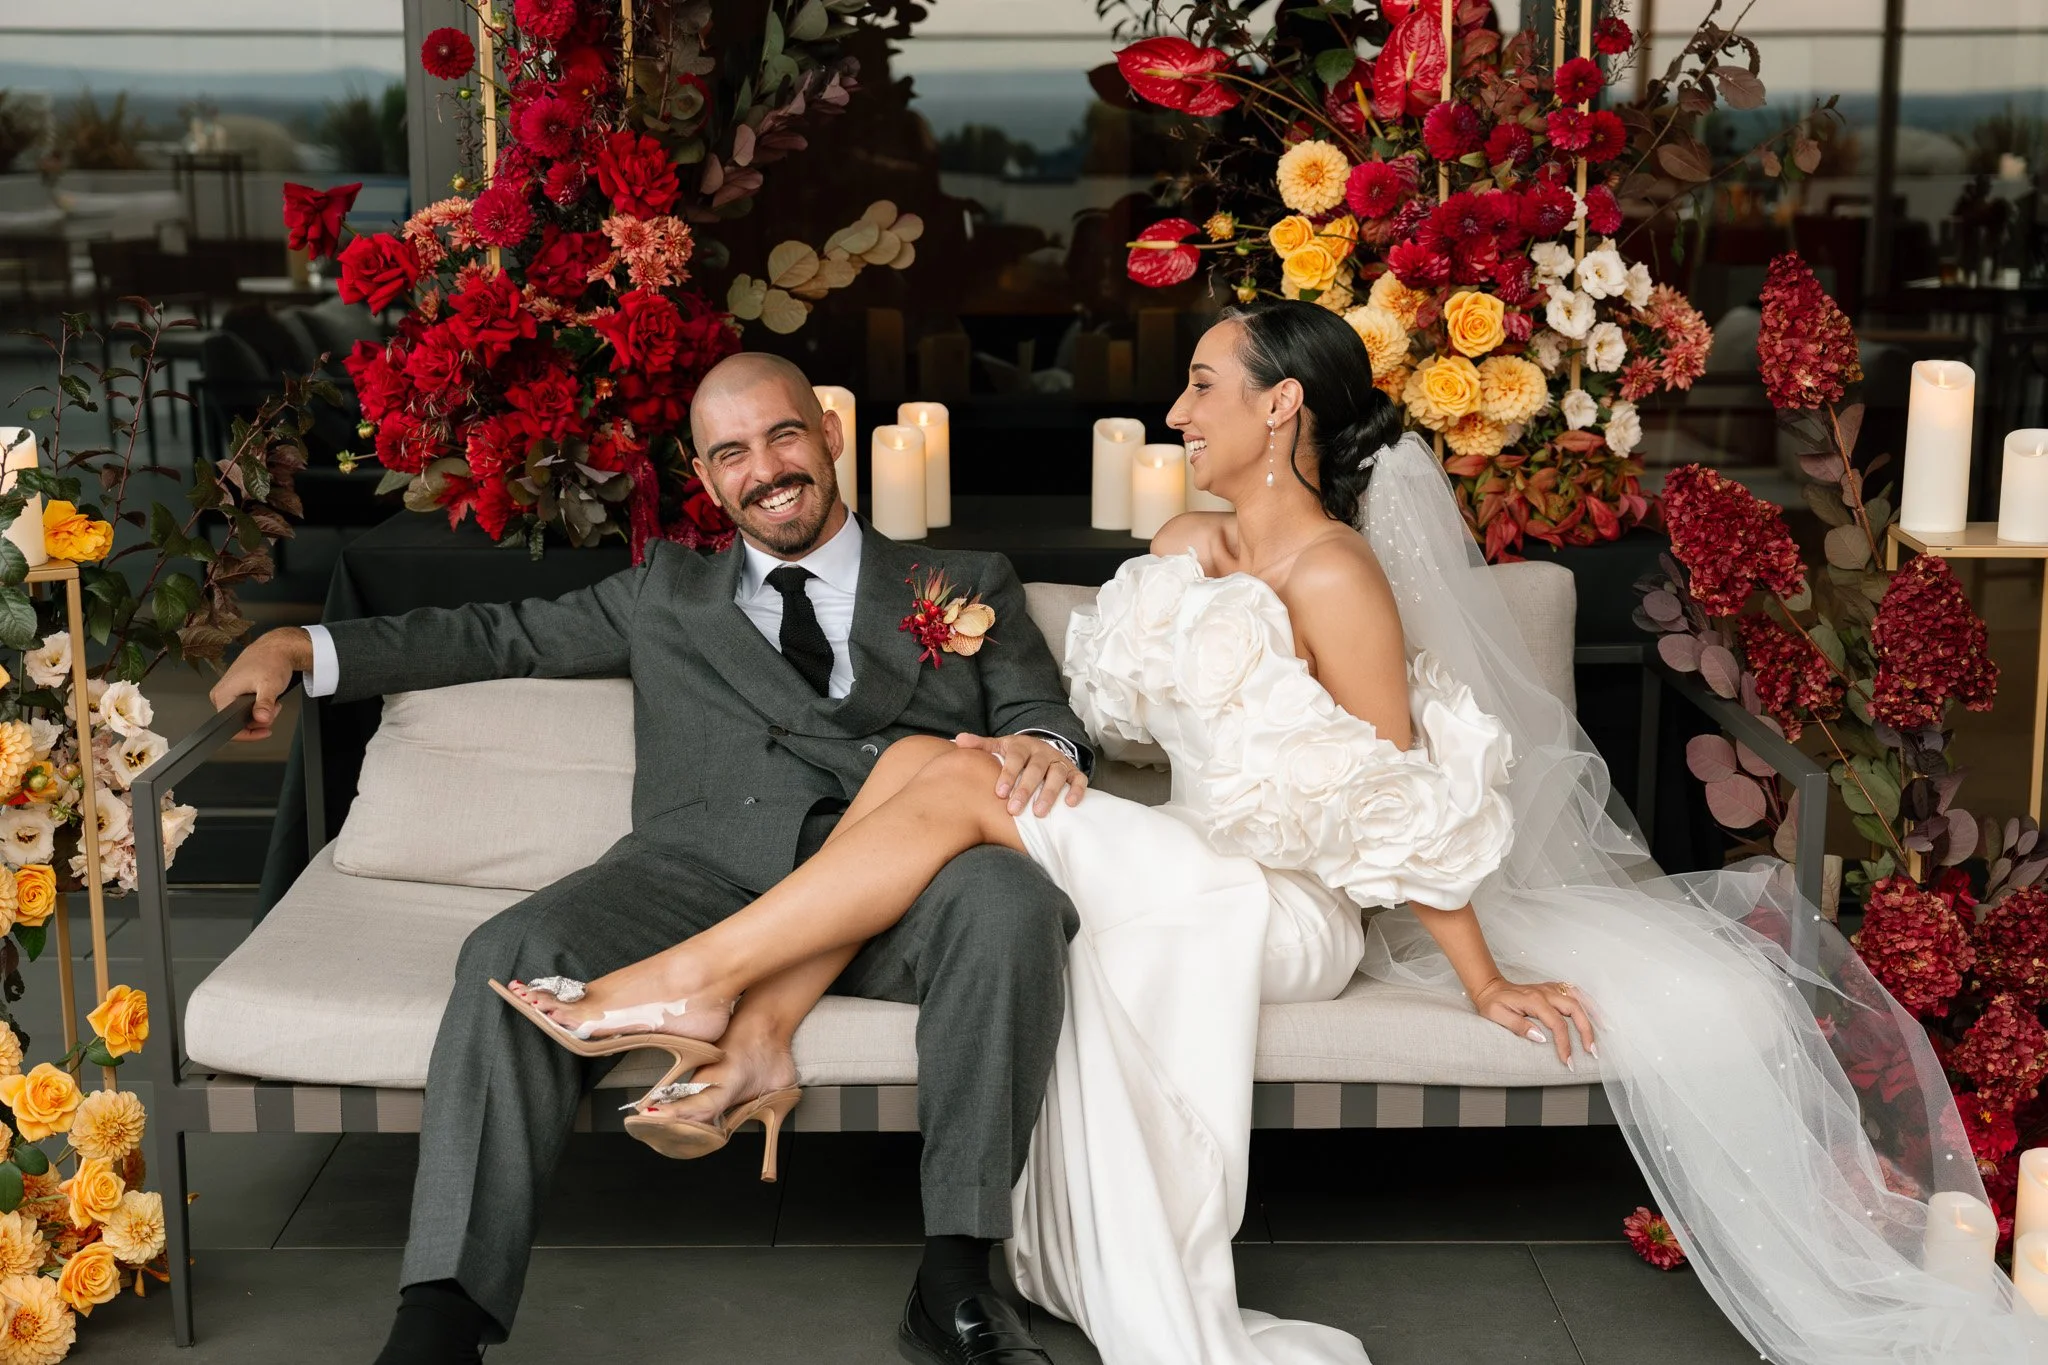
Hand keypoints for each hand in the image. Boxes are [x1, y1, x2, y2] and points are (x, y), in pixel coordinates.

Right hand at [207, 627, 311, 741]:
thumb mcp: (270, 685)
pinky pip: (246, 708)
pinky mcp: (235, 691)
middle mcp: (220, 695)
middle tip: (274, 708)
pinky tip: (267, 697)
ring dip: (262, 713)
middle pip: (239, 723)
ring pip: (244, 716)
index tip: (265, 731)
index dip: (249, 734)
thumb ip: (264, 704)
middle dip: (260, 720)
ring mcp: (227, 693)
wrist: (275, 648)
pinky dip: (259, 706)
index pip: (230, 727)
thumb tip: (261, 718)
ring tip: (272, 700)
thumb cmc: (271, 661)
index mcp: (223, 695)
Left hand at [953, 733, 1086, 816]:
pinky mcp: (1073, 771)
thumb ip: (981, 745)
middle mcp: (1042, 752)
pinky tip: (1069, 804)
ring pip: (1057, 774)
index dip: (1008, 775)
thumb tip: (958, 740)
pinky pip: (1079, 779)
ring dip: (1049, 793)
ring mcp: (1059, 761)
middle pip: (1035, 769)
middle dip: (1026, 789)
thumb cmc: (1016, 753)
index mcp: (1022, 746)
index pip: (1015, 759)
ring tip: (1039, 813)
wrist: (1041, 749)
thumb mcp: (999, 746)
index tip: (1000, 793)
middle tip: (1014, 810)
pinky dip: (1077, 790)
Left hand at [1470, 975, 1595, 1068]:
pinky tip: (1595, 1013)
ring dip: (1593, 1014)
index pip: (1557, 1024)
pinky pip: (1575, 993)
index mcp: (1534, 1000)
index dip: (1565, 1045)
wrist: (1490, 988)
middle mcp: (1546, 992)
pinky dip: (1588, 1002)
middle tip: (1592, 1051)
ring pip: (1579, 998)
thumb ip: (1518, 1026)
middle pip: (1575, 1009)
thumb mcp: (1497, 1016)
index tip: (1568, 1061)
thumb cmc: (1493, 1003)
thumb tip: (1540, 1038)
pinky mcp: (1553, 988)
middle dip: (1586, 1031)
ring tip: (1605, 1031)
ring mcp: (1551, 989)